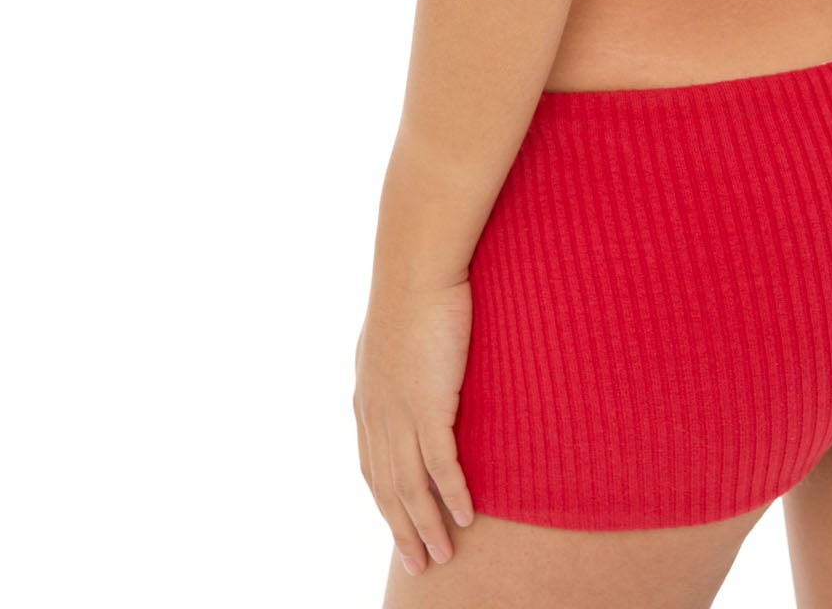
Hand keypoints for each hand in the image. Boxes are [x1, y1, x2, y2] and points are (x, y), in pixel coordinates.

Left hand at [354, 277, 477, 573]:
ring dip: (426, 526)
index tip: (398, 528)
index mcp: (366, 398)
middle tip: (417, 564)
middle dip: (401, 530)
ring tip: (441, 556)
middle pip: (387, 488)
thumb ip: (397, 357)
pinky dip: (452, 494)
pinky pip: (441, 464)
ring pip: (411, 486)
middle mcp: (376, 414)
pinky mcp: (428, 404)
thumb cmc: (412, 286)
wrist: (415, 266)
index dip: (385, 501)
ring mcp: (400, 413)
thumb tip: (409, 360)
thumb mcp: (393, 330)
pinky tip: (464, 517)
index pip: (372, 465)